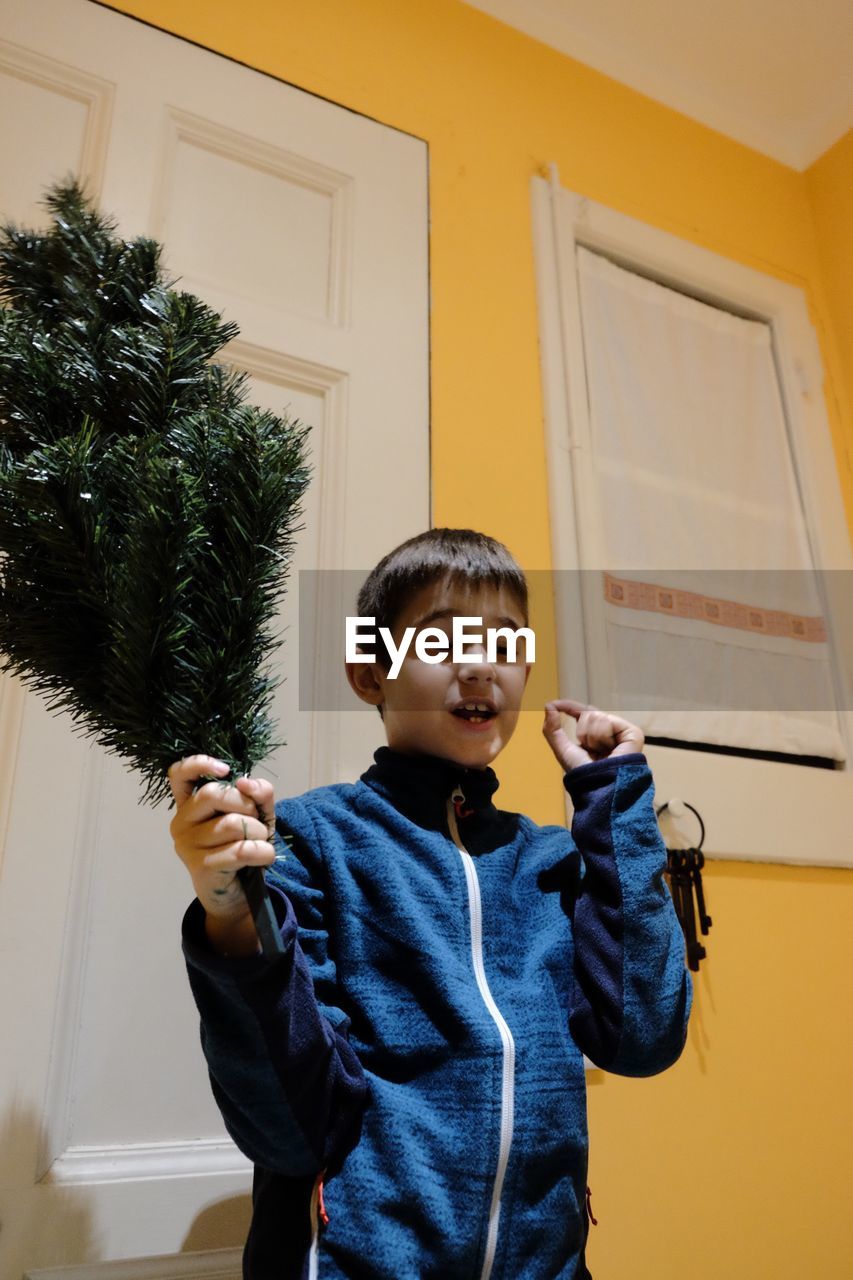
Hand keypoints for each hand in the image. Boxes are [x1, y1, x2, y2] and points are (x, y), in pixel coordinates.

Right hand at [168, 755, 277, 951]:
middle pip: (212, 794)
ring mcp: (187, 845)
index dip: (199, 764)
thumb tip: (247, 783)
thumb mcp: (257, 815)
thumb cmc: (243, 846)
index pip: (178, 774)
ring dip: (259, 832)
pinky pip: (240, 850)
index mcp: (189, 804)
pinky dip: (263, 851)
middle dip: (246, 804)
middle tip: (256, 820)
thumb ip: (258, 793)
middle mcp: (181, 822)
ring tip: (261, 842)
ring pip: (231, 824)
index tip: (225, 770)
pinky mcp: (201, 866)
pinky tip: (265, 856)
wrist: (237, 893)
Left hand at [543, 699, 643, 771]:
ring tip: (600, 753)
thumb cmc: (583, 774)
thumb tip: (548, 705)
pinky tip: (610, 750)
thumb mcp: (563, 750)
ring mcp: (623, 733)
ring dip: (591, 736)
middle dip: (582, 731)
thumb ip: (552, 729)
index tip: (555, 704)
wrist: (601, 787)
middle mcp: (611, 733)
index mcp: (596, 737)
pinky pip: (607, 720)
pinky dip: (601, 735)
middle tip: (589, 749)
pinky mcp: (633, 733)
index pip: (584, 715)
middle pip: (589, 713)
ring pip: (596, 715)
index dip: (570, 707)